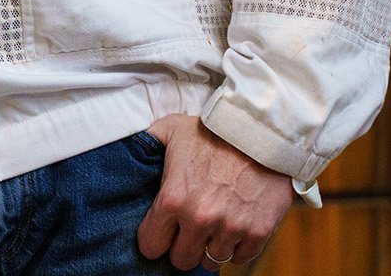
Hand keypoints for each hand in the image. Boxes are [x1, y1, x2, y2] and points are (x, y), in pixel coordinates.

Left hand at [136, 114, 294, 268]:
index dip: (154, 241)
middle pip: (181, 260)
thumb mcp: (170, 129)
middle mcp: (199, 219)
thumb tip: (128, 147)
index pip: (151, 245)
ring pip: (212, 261)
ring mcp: (230, 228)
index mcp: (172, 199)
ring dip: (209, 247)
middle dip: (181, 248)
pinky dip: (236, 248)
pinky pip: (240, 258)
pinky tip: (233, 230)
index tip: (161, 233)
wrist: (262, 132)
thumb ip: (146, 142)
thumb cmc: (213, 131)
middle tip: (187, 233)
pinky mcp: (258, 232)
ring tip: (212, 228)